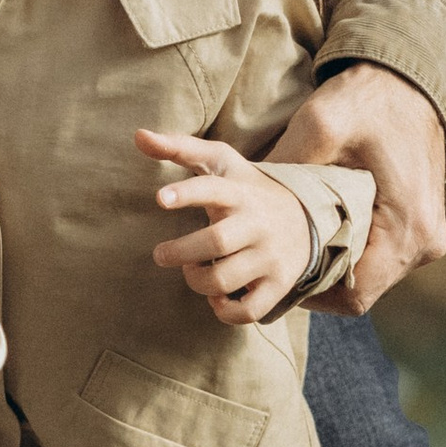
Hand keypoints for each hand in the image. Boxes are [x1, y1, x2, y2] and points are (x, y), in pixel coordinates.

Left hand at [138, 128, 319, 325]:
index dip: (186, 193)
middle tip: (160, 254)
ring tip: (191, 270)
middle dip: (180, 252)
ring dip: (197, 281)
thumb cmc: (246, 188)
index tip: (160, 199)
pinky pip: (248, 311)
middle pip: (215, 242)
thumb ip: (179, 148)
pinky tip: (215, 296)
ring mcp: (270, 257)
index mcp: (240, 192)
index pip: (213, 188)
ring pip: (224, 280)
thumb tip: (138, 135)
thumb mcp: (220, 162)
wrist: (307, 216)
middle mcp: (257, 224)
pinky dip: (224, 310)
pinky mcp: (278, 284)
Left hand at [265, 60, 445, 311]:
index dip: (309, 294)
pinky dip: (348, 254)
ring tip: (291, 251)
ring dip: (332, 269)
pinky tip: (317, 235)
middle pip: (361, 290)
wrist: (409, 78)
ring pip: (371, 276)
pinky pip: (381, 258)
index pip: (354, 295)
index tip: (273, 276)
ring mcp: (429, 236)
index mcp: (409, 226)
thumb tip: (237, 206)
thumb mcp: (320, 126)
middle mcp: (427, 241)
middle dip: (316, 283)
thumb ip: (283, 171)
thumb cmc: (367, 100)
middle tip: (274, 265)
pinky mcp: (422, 225)